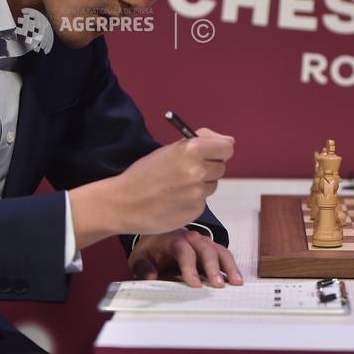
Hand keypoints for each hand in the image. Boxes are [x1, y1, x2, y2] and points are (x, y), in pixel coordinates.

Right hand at [114, 127, 234, 234]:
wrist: (124, 203)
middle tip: (185, 170)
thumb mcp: (169, 149)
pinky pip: (202, 201)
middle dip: (208, 166)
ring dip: (201, 184)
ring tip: (176, 186)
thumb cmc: (144, 172)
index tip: (209, 153)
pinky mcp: (196, 211)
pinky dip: (192, 200)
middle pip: (220, 166)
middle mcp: (198, 171)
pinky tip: (174, 200)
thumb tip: (229, 141)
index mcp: (192, 150)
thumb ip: (200, 141)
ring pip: (212, 184)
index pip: (226, 148)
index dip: (218, 150)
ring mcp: (198, 193)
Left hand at [128, 228, 243, 287]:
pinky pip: (224, 254)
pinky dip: (231, 266)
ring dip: (228, 266)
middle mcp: (191, 237)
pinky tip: (236, 279)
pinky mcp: (210, 248)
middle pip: (205, 249)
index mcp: (172, 238)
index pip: (183, 250)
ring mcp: (203, 242)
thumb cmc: (150, 250)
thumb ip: (142, 266)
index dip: (189, 267)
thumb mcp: (139, 257)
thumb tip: (151, 275)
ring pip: (219, 250)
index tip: (195, 284)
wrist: (157, 238)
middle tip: (218, 285)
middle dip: (212, 267)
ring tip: (236, 282)